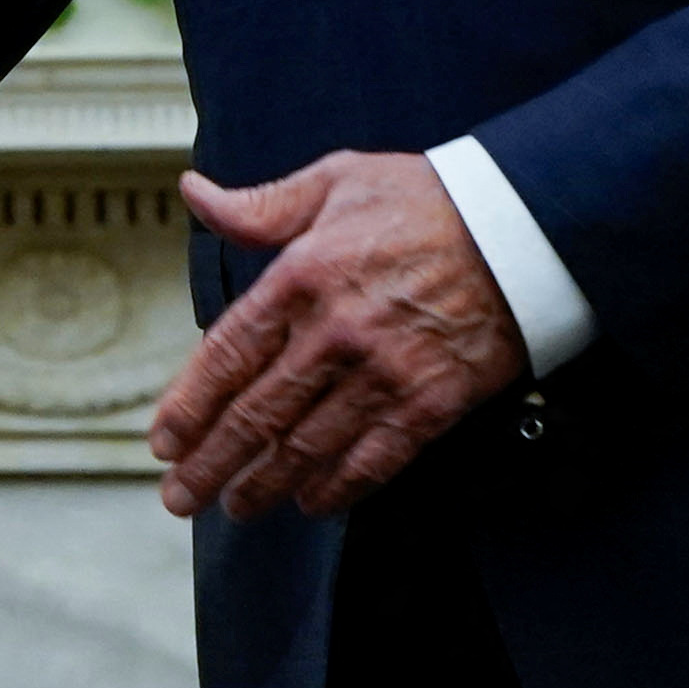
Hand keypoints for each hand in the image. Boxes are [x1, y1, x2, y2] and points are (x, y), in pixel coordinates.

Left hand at [148, 151, 525, 520]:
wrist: (523, 228)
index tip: (165, 441)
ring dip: (264, 484)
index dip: (189, 406)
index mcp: (303, 276)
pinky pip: (373, 460)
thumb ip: (261, 205)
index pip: (227, 355)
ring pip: (306, 447)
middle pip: (257, 414)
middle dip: (211, 462)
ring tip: (235, 506)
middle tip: (181, 496)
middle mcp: (335, 332)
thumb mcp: (336, 181)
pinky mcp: (430, 402)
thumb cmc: (428, 201)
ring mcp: (384, 374)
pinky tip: (311, 503)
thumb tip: (196, 195)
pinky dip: (337, 488)